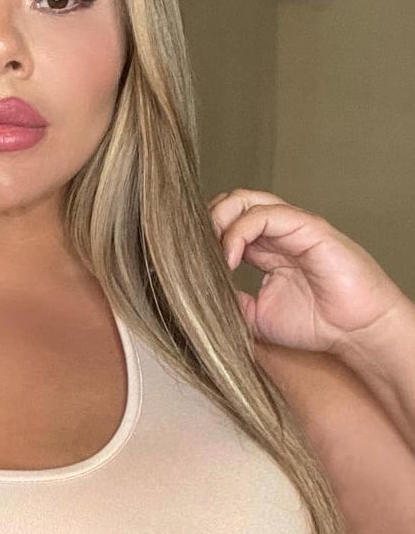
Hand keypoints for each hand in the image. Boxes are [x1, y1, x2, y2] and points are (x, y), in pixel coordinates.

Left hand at [207, 187, 408, 355]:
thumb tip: (191, 296)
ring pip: (243, 200)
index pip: (223, 226)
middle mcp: (276, 232)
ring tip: (207, 255)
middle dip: (202, 224)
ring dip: (216, 223)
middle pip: (228, 205)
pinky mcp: (307, 226)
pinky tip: (228, 260)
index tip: (179, 263)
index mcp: (264, 249)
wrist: (355, 333)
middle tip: (188, 256)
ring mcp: (292, 226)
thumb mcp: (253, 318)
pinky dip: (238, 233)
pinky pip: (265, 214)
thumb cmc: (314, 325)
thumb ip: (226, 301)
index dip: (199, 238)